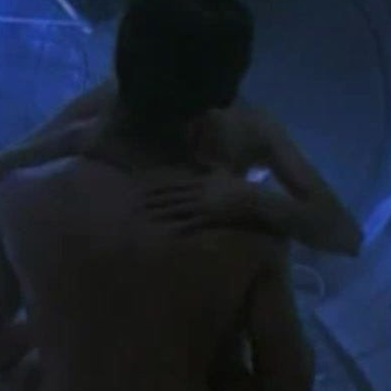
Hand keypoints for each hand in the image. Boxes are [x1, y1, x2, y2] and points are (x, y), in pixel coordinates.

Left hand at [144, 171, 262, 234]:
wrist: (251, 196)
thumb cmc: (238, 185)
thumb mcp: (222, 171)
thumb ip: (210, 165)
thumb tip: (201, 158)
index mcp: (200, 182)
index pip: (175, 186)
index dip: (160, 189)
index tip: (146, 191)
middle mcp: (199, 192)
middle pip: (173, 197)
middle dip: (156, 200)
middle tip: (140, 204)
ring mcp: (204, 204)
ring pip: (179, 208)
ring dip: (163, 213)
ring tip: (150, 217)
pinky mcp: (211, 216)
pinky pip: (194, 222)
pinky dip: (183, 226)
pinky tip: (172, 231)